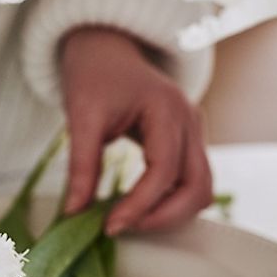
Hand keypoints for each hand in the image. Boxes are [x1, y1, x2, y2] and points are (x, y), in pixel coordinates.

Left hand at [60, 26, 212, 234]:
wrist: (106, 49)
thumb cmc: (94, 75)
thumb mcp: (81, 117)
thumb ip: (81, 165)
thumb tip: (75, 212)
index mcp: (167, 109)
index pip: (164, 172)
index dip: (140, 205)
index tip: (109, 226)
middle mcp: (190, 121)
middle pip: (198, 187)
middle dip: (163, 217)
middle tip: (121, 227)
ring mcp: (194, 132)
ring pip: (201, 189)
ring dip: (170, 212)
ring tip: (129, 218)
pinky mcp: (188, 141)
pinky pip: (192, 181)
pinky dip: (171, 200)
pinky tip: (138, 205)